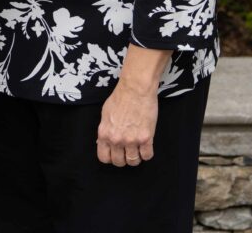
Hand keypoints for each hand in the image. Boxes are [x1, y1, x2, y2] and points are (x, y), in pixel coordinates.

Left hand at [95, 45, 169, 166]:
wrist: (135, 89)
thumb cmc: (120, 98)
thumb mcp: (105, 114)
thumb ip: (105, 130)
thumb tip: (104, 141)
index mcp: (105, 133)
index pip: (104, 158)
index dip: (110, 157)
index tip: (115, 154)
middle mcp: (117, 139)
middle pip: (119, 162)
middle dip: (123, 158)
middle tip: (127, 151)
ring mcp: (132, 140)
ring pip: (134, 161)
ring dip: (136, 157)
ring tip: (137, 148)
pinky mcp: (146, 138)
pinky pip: (147, 156)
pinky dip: (147, 153)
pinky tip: (146, 145)